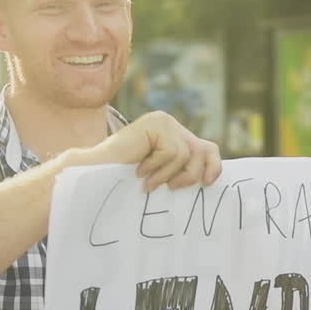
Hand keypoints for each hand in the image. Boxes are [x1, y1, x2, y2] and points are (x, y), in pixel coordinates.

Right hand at [81, 111, 222, 190]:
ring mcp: (163, 122)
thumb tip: (211, 179)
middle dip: (190, 174)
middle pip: (202, 150)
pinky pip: (172, 151)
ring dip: (166, 174)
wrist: (97, 174)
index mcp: (176, 137)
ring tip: (147, 180)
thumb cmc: (127, 180)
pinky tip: (140, 170)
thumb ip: (183, 171)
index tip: (207, 183)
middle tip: (170, 187)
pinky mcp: (155, 123)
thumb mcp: (163, 176)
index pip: (208, 148)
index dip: (213, 166)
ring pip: (186, 154)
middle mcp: (172, 125)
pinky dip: (157, 167)